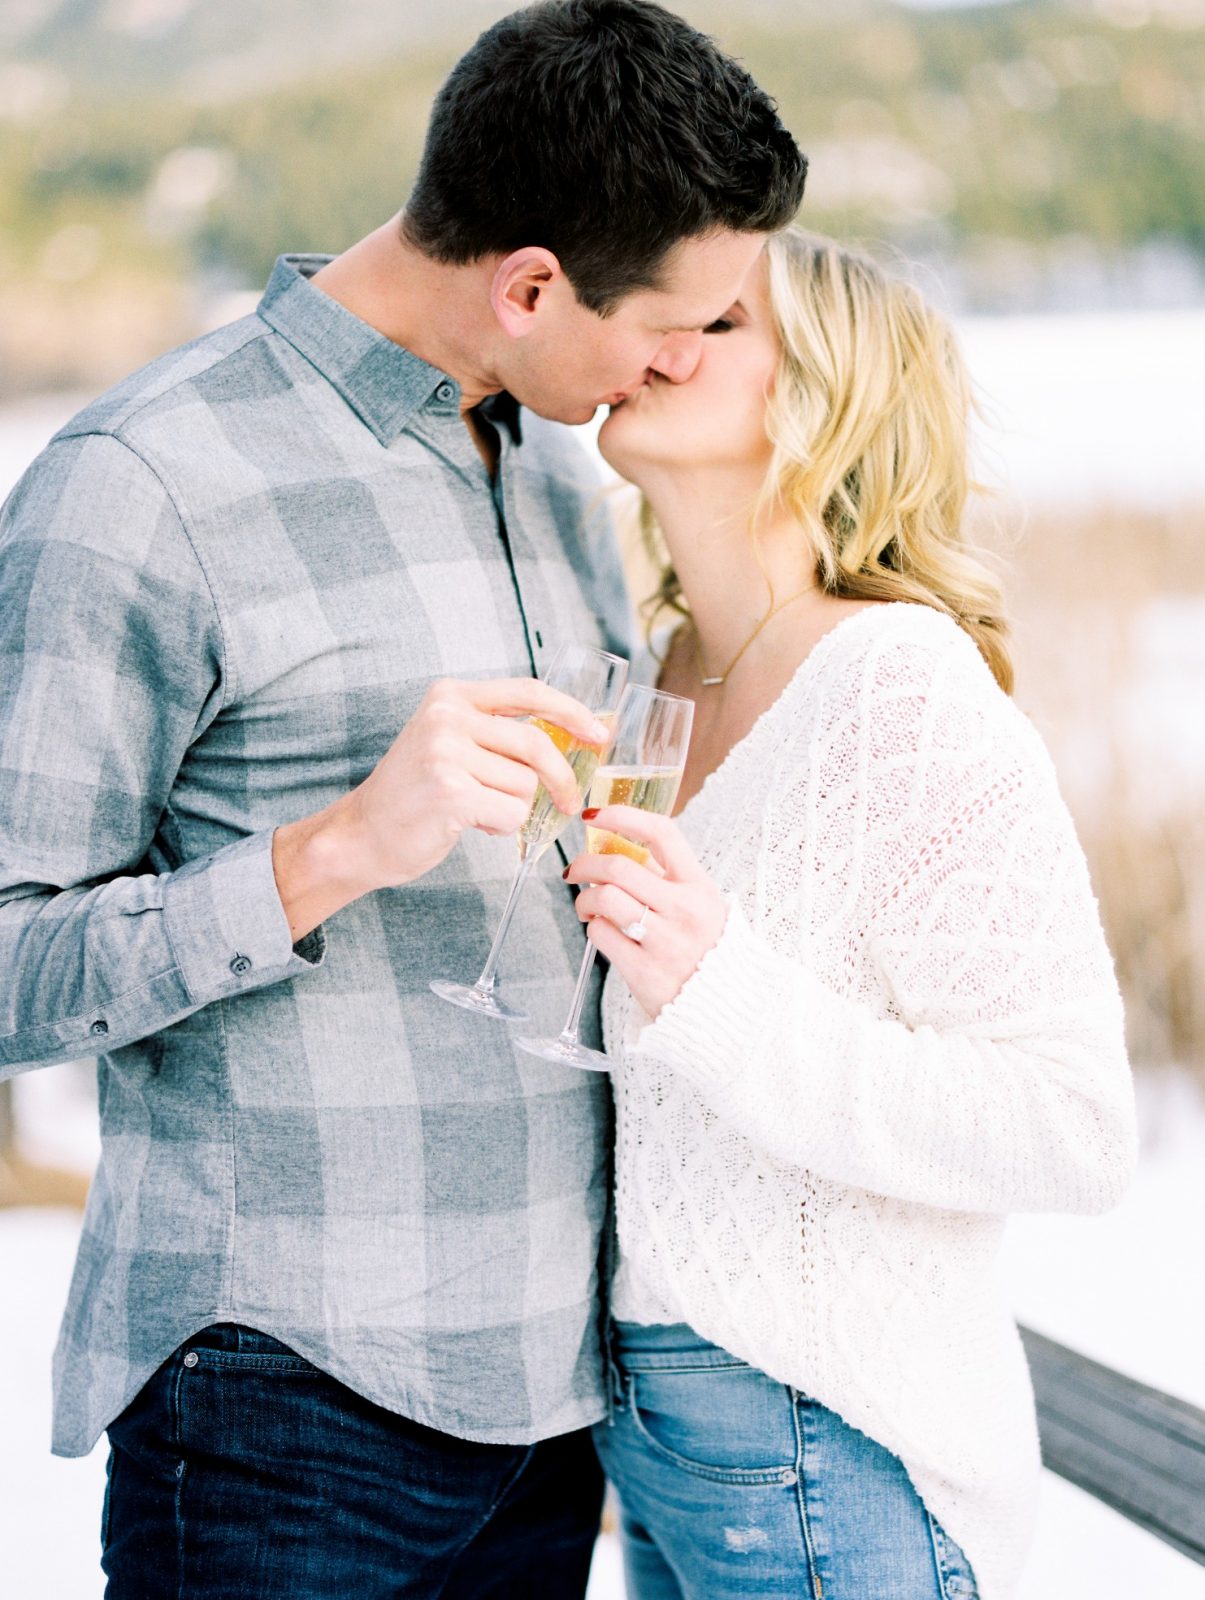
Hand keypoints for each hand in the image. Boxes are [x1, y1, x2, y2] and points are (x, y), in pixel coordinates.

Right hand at [274, 677, 610, 937]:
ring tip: (477, 811)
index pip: (528, 691)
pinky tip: (472, 824)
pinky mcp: (451, 791)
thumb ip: (496, 733)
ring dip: (514, 808)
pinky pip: (511, 812)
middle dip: (561, 780)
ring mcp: (446, 752)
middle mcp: (447, 716)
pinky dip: (501, 826)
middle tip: (567, 803)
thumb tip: (571, 737)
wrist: (360, 835)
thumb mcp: (449, 743)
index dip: (570, 712)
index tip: (599, 733)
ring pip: (525, 785)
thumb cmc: (414, 794)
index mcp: (451, 695)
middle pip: (536, 744)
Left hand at [564, 805, 727, 1019]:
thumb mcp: (701, 904)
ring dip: (585, 899)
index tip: (594, 816)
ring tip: (588, 907)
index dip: (623, 816)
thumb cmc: (705, 948)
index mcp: (700, 886)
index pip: (662, 833)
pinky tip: (602, 932)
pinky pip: (601, 935)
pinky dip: (593, 928)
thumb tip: (615, 845)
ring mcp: (665, 941)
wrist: (724, 1007)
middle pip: (619, 866)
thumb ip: (666, 877)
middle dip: (585, 863)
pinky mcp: (644, 971)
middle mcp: (684, 910)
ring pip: (604, 898)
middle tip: (574, 870)